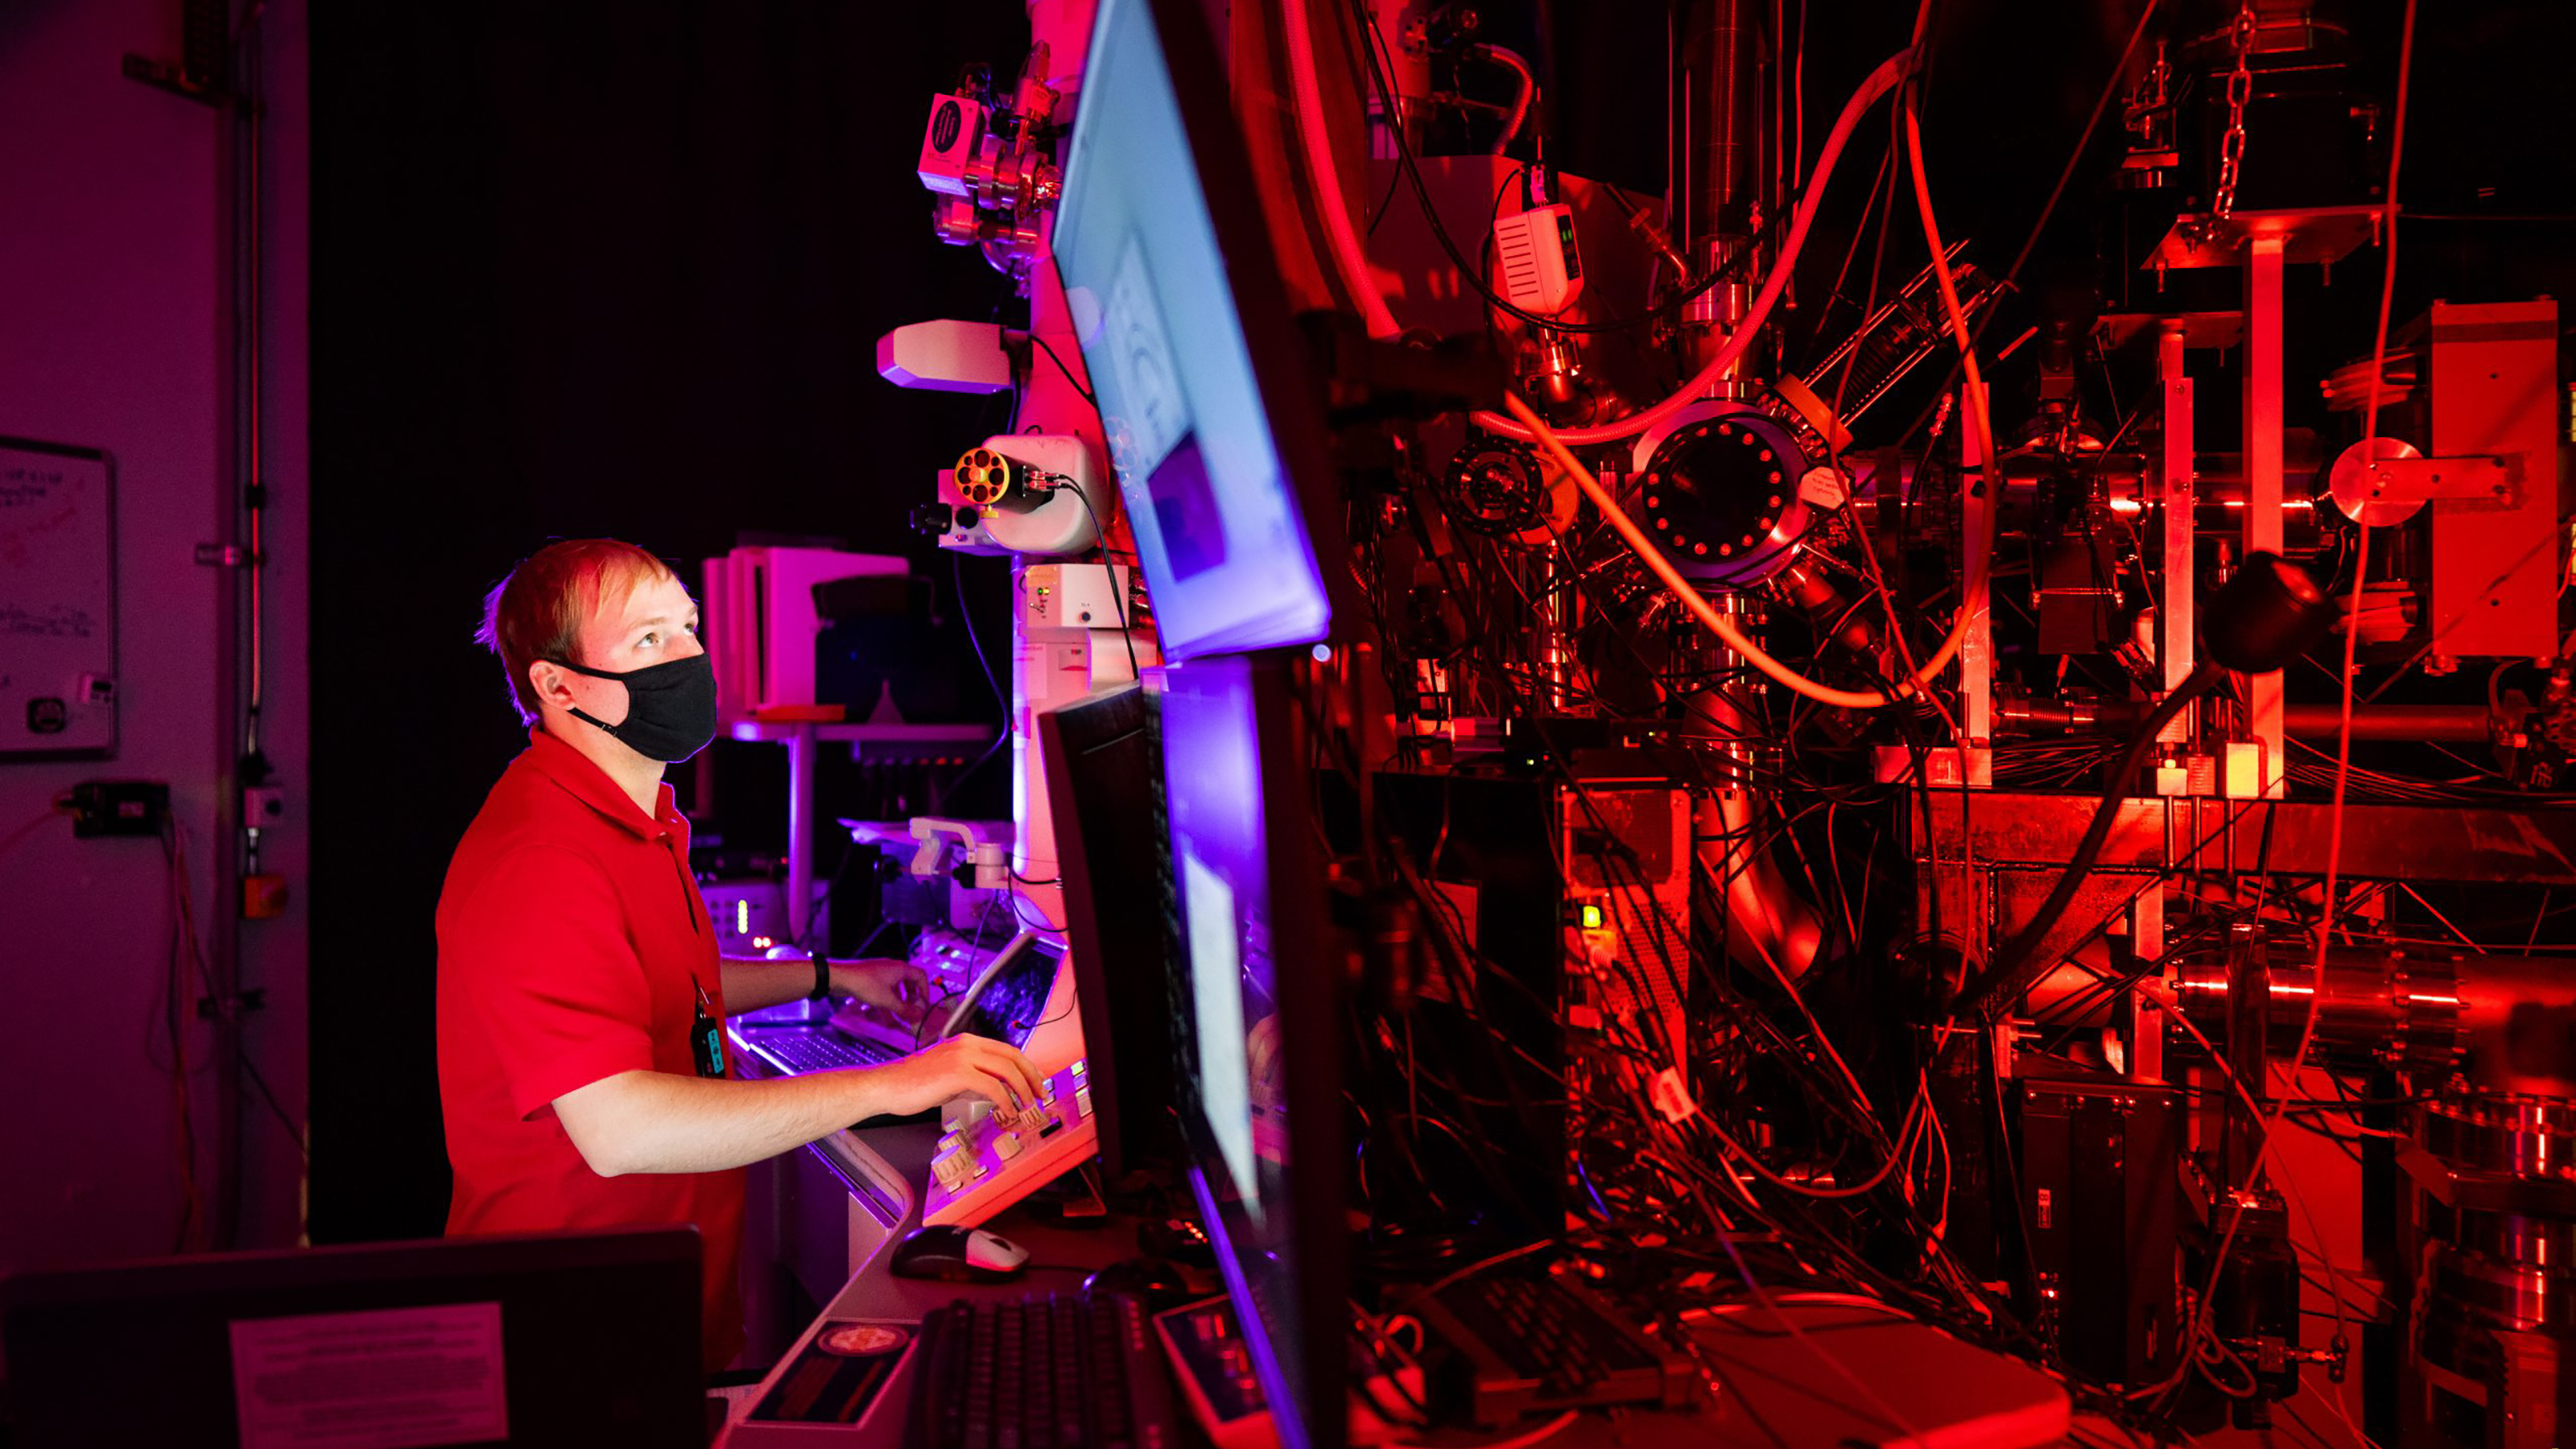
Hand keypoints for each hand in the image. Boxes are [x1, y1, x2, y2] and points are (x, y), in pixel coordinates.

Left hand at [832, 958, 929, 1023]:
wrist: (839, 978)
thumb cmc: (866, 985)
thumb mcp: (887, 1000)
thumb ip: (904, 1009)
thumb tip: (919, 1017)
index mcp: (901, 969)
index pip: (921, 976)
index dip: (925, 991)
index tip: (924, 1005)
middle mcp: (893, 969)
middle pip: (909, 983)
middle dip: (911, 999)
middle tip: (912, 1012)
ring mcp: (881, 974)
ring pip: (895, 989)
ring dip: (899, 1004)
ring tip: (899, 1019)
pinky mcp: (871, 980)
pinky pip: (884, 991)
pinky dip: (887, 1003)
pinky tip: (885, 1017)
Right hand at [860, 1035, 1045, 1120]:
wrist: (887, 1085)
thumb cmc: (913, 1083)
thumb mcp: (948, 1073)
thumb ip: (971, 1076)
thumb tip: (994, 1090)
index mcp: (967, 1042)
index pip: (1007, 1050)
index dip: (1026, 1067)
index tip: (1035, 1082)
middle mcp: (968, 1044)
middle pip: (1013, 1057)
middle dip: (1032, 1077)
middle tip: (1039, 1095)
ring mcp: (963, 1056)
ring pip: (1007, 1070)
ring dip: (1023, 1090)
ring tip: (1027, 1107)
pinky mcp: (957, 1073)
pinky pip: (993, 1086)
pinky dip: (1006, 1101)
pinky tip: (1008, 1112)